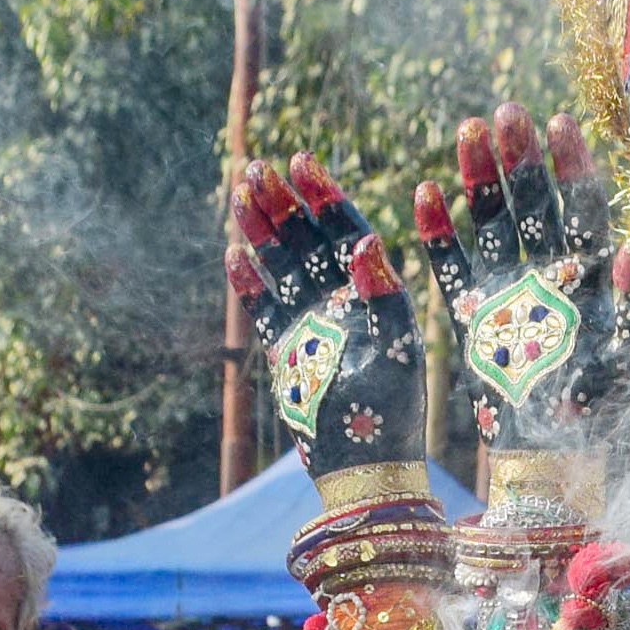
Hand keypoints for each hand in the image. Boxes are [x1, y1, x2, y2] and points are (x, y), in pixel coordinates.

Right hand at [232, 155, 424, 473]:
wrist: (367, 471)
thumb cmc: (395, 413)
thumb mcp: (397, 350)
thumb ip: (382, 296)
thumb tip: (367, 241)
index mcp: (374, 293)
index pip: (346, 232)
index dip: (325, 196)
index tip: (304, 159)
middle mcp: (341, 303)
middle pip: (308, 241)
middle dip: (284, 202)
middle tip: (258, 166)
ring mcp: (311, 326)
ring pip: (282, 267)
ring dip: (263, 231)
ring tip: (241, 193)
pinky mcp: (286, 353)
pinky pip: (264, 311)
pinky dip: (249, 285)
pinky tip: (232, 255)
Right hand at [412, 103, 629, 460]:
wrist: (555, 462)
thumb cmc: (600, 415)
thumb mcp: (625, 362)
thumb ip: (629, 307)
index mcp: (587, 277)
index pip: (582, 209)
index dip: (571, 165)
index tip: (560, 121)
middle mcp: (547, 275)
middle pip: (534, 203)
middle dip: (522, 156)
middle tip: (506, 110)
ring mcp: (507, 292)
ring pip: (493, 222)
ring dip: (480, 177)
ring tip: (468, 130)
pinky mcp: (471, 316)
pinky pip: (452, 267)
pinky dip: (438, 234)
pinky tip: (423, 193)